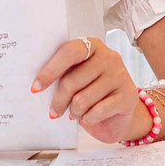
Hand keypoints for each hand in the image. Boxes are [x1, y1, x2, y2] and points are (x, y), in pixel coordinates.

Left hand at [32, 36, 146, 143]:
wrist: (118, 114)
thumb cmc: (90, 93)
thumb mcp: (76, 79)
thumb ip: (63, 75)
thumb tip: (37, 85)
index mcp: (92, 46)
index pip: (69, 52)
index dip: (50, 71)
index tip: (35, 88)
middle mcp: (109, 56)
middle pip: (72, 80)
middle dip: (58, 100)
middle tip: (54, 112)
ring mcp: (121, 75)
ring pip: (83, 99)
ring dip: (74, 112)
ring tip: (76, 113)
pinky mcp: (129, 95)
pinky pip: (98, 111)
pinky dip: (88, 119)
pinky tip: (89, 118)